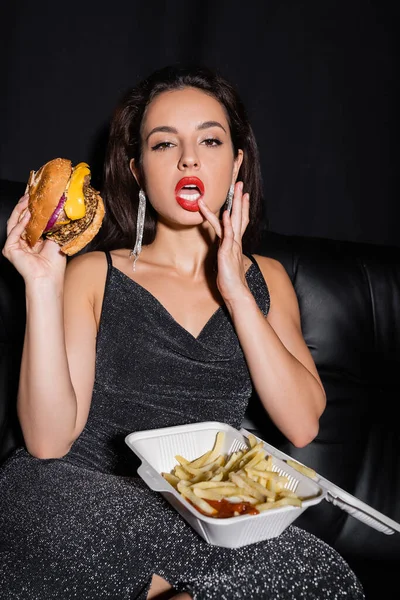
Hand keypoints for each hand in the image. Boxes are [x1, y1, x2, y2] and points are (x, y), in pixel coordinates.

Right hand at [2, 193, 66, 283]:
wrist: (49, 276)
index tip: (36, 196)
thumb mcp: (55, 238)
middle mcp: (22, 242)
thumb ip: (51, 225)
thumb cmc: (54, 263)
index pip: (29, 220)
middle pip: (19, 219)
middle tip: (29, 194)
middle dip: (24, 206)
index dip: (31, 208)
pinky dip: (20, 224)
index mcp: (33, 240)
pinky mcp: (10, 249)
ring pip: (14, 223)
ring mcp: (15, 245)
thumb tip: (55, 209)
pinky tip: (27, 216)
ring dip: (20, 211)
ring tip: (27, 200)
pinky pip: (14, 233)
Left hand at [198, 181, 249, 305]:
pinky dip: (227, 223)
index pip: (239, 221)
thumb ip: (225, 253)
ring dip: (234, 205)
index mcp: (235, 243)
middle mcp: (235, 242)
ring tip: (236, 191)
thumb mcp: (226, 262)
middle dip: (239, 199)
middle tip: (240, 184)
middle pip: (239, 216)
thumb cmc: (229, 280)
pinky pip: (227, 235)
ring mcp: (232, 246)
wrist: (236, 293)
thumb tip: (223, 249)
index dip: (241, 207)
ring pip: (234, 221)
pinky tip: (226, 213)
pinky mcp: (227, 252)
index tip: (242, 194)